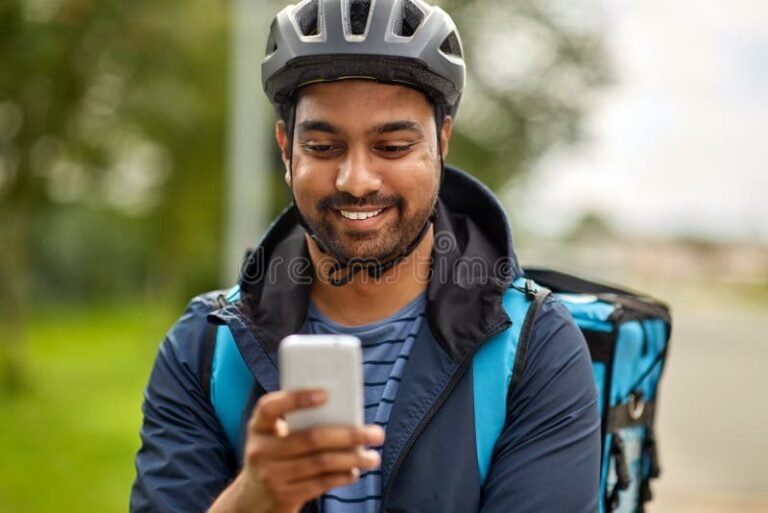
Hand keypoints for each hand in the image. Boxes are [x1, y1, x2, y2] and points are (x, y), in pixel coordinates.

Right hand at [209, 389, 384, 512]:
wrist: (252, 499)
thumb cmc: (275, 456)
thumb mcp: (275, 436)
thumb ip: (298, 422)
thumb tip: (344, 411)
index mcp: (258, 427)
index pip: (271, 407)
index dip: (296, 398)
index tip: (326, 394)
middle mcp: (260, 451)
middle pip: (311, 438)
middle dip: (349, 435)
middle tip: (376, 433)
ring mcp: (271, 475)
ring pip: (321, 462)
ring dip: (353, 459)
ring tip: (373, 457)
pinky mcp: (284, 496)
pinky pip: (320, 483)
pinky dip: (342, 476)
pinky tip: (355, 471)